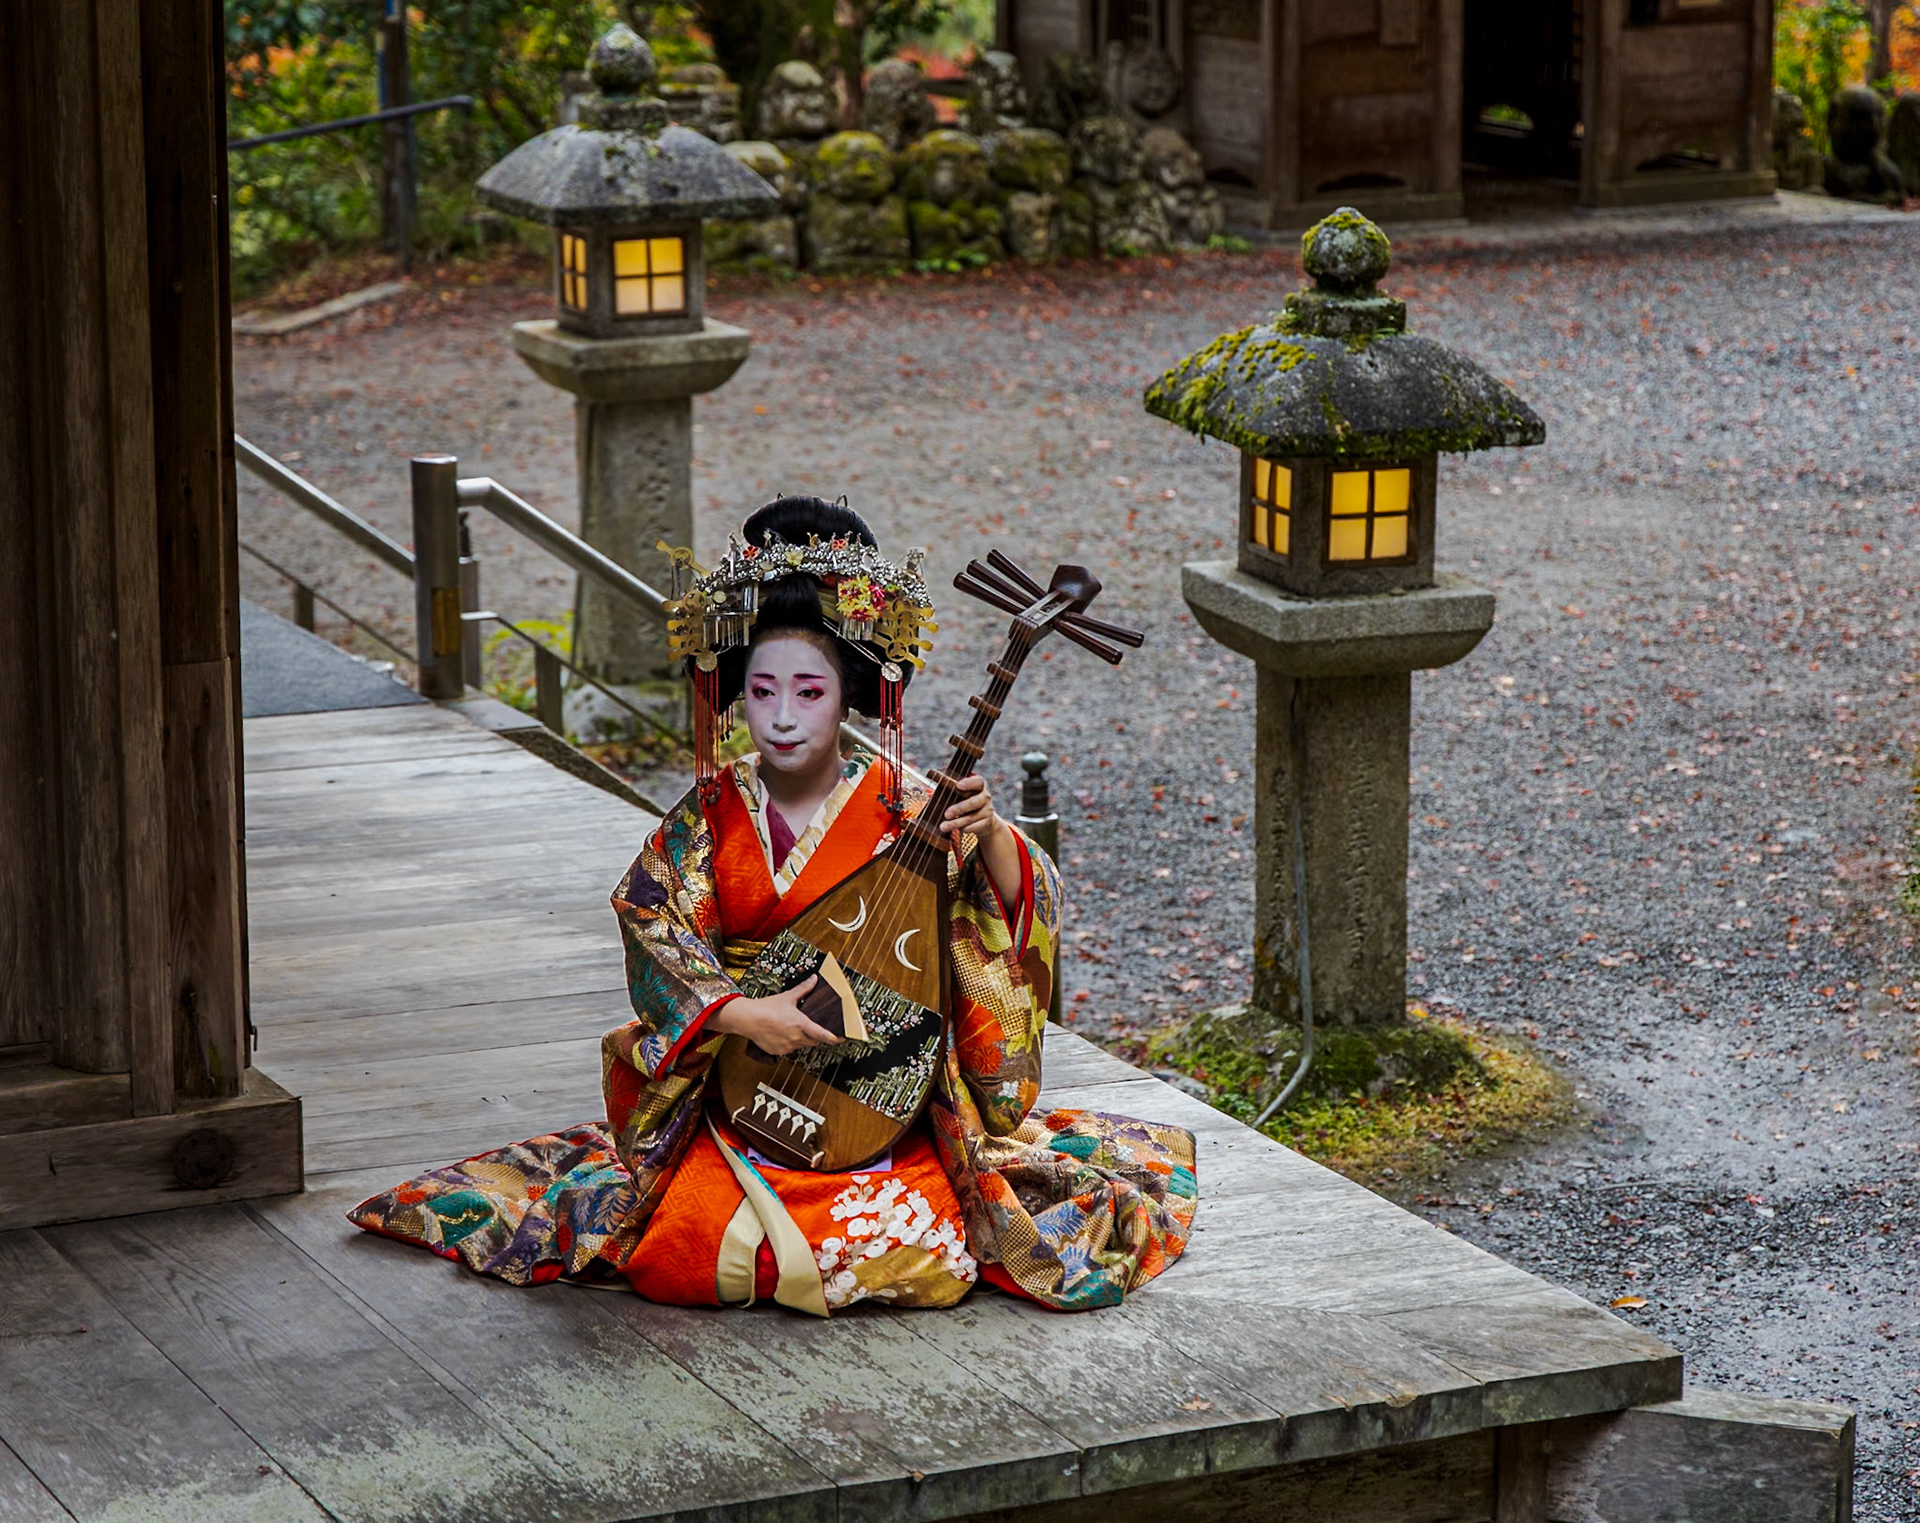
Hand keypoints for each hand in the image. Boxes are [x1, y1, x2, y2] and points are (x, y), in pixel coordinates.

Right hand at [709, 975, 839, 1055]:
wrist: (748, 1019)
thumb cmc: (766, 1008)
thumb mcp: (787, 997)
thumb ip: (803, 989)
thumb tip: (814, 979)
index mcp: (801, 1025)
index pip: (823, 1035)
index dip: (834, 1038)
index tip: (841, 1038)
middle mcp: (796, 1038)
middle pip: (814, 1041)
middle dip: (816, 1036)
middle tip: (813, 1029)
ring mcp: (787, 1046)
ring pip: (801, 1045)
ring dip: (801, 1039)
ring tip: (792, 1028)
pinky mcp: (778, 1052)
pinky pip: (788, 1049)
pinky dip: (788, 1043)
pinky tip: (781, 1033)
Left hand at [941, 774, 1009, 849]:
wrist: (984, 821)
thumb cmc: (966, 802)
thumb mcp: (960, 794)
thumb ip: (947, 787)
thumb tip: (929, 779)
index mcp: (979, 786)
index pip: (978, 781)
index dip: (969, 783)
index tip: (958, 785)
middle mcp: (985, 797)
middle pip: (973, 802)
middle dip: (959, 808)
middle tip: (946, 814)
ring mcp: (988, 810)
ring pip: (971, 817)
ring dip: (956, 823)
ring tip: (943, 826)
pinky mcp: (987, 823)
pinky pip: (974, 827)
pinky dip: (964, 829)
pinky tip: (957, 830)